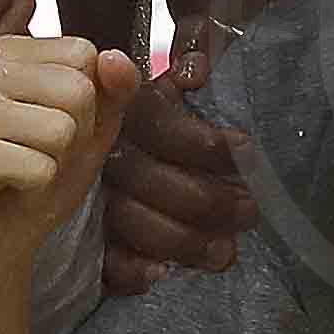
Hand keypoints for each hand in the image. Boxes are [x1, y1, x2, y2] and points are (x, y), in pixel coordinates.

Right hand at [0, 34, 135, 261]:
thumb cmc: (35, 181)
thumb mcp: (89, 131)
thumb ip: (112, 91)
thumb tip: (116, 58)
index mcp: (2, 50)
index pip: (81, 53)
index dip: (86, 103)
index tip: (50, 126)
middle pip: (76, 89)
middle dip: (72, 137)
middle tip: (36, 156)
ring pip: (60, 129)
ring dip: (53, 164)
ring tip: (20, 171)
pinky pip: (37, 166)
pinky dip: (33, 186)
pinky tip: (4, 186)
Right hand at [98, 38, 254, 290]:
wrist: (92, 132)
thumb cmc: (156, 108)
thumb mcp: (174, 74)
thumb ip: (191, 57)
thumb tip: (197, 66)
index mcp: (124, 110)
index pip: (162, 126)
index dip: (205, 144)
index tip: (244, 149)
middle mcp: (102, 152)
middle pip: (148, 180)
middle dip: (207, 201)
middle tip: (250, 211)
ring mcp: (88, 197)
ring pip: (128, 221)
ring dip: (180, 242)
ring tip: (225, 252)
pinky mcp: (83, 237)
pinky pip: (98, 259)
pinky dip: (126, 271)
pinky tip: (158, 275)